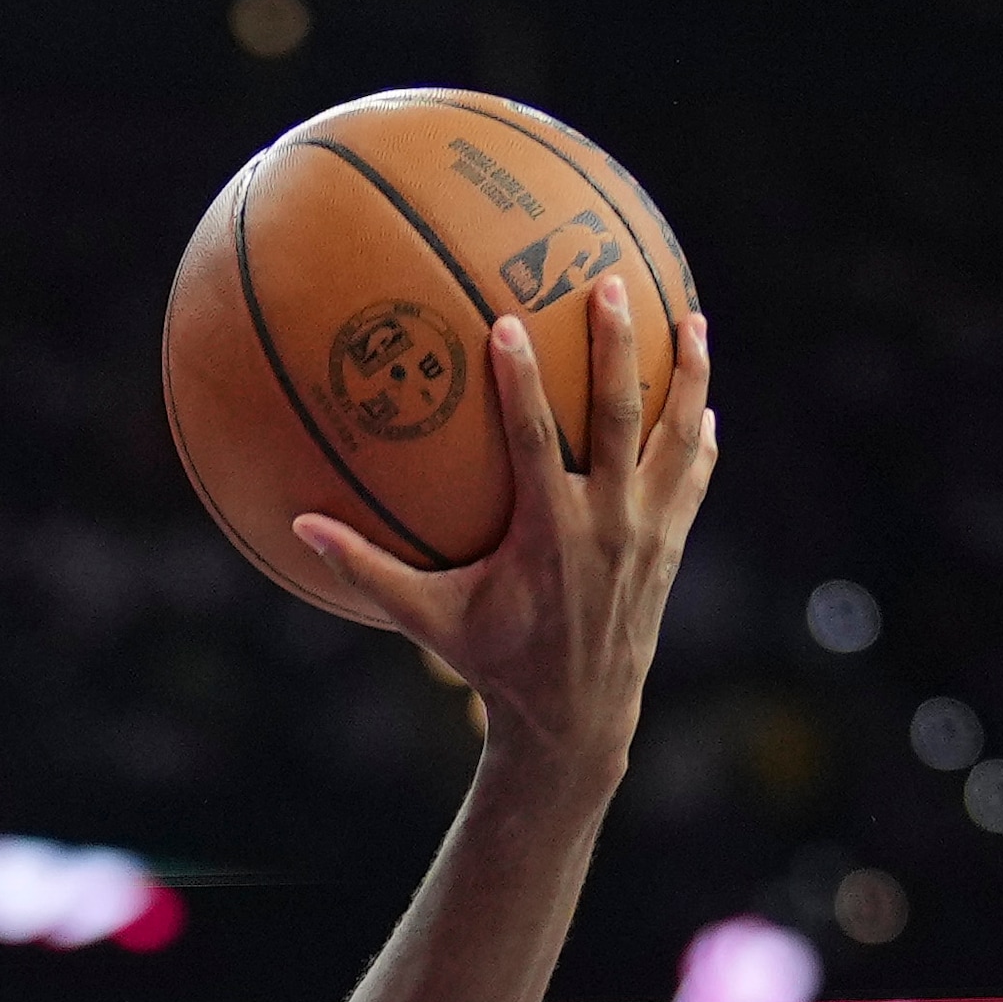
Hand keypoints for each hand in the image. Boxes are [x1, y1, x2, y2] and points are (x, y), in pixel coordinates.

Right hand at [291, 275, 712, 769]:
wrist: (576, 718)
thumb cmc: (494, 665)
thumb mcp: (428, 620)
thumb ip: (367, 571)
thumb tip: (300, 526)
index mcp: (549, 535)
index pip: (535, 441)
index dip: (520, 382)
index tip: (508, 322)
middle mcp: (607, 525)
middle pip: (619, 419)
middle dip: (615, 347)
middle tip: (607, 283)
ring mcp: (648, 534)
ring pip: (675, 439)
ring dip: (687, 376)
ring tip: (692, 317)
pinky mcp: (671, 546)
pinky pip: (692, 478)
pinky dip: (699, 438)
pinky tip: (701, 402)